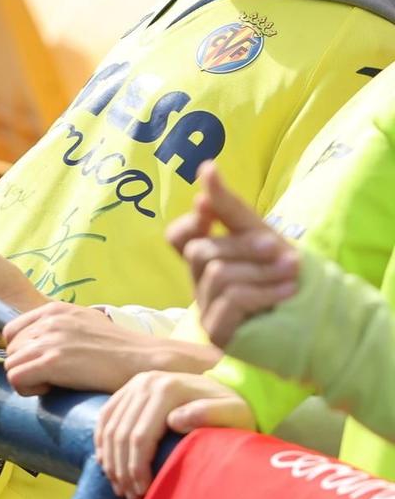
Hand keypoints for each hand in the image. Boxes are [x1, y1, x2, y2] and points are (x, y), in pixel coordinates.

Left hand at [0, 300, 218, 395]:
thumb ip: (59, 329)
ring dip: (28, 380)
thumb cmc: (119, 352)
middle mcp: (49, 320)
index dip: (24, 352)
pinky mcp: (52, 361)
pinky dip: (30, 389)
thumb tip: (36, 346)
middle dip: (26, 366)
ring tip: (55, 383)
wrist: (147, 361)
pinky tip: (54, 389)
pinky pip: (16, 379)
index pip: (12, 331)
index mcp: (54, 309)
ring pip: (10, 365)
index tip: (46, 364)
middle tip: (53, 377)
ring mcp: (50, 339)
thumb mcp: (86, 326)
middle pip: (10, 350)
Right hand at [95, 371, 253, 498]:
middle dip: (122, 469)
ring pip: (109, 428)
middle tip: (129, 495)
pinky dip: (102, 442)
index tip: (143, 491)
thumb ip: (210, 414)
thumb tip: (174, 420)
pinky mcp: (128, 390)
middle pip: (121, 434)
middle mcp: (146, 383)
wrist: (228, 388)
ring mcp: (134, 384)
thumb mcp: (233, 413)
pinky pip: (105, 418)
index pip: (140, 436)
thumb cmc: (234, 409)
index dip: (137, 468)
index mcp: (167, 389)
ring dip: (110, 461)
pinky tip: (106, 463)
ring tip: (120, 486)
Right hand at [168, 163, 298, 347]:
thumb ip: (230, 207)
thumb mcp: (261, 234)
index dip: (189, 223)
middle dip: (242, 246)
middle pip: (199, 252)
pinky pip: (232, 299)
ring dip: (261, 270)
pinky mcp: (219, 332)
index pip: (177, 238)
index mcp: (210, 259)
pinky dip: (264, 291)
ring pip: (218, 274)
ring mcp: (207, 309)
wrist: (321, 318)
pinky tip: (287, 293)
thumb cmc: (288, 275)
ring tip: (292, 274)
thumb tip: (206, 167)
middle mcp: (201, 283)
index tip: (209, 210)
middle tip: (277, 248)